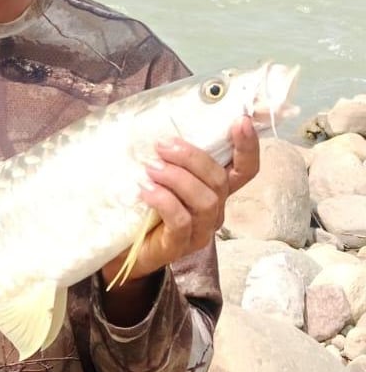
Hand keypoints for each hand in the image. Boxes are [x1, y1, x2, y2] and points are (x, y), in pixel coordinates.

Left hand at [102, 115, 259, 285]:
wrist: (122, 250)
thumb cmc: (143, 206)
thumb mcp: (159, 175)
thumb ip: (169, 156)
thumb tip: (161, 126)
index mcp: (214, 190)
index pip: (245, 169)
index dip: (248, 146)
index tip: (241, 121)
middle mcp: (214, 210)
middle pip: (219, 180)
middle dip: (192, 158)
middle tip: (162, 146)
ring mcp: (200, 231)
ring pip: (205, 200)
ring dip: (177, 178)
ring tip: (151, 168)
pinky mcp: (180, 245)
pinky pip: (182, 221)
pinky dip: (164, 200)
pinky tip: (145, 189)